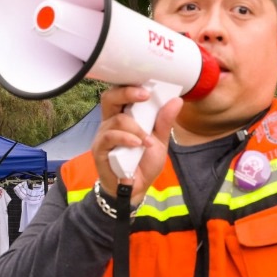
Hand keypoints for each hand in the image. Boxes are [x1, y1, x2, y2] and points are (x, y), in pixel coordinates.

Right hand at [92, 84, 182, 204]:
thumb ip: (164, 122)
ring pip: (116, 120)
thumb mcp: (159, 141)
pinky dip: (126, 138)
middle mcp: (110, 123)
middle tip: (145, 96)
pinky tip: (137, 145)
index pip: (120, 94)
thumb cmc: (143, 163)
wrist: (136, 189)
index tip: (148, 87)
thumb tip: (176, 100)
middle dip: (127, 93)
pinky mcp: (99, 150)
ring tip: (148, 141)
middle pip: (109, 98)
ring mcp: (103, 136)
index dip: (130, 86)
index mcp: (123, 117)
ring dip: (136, 128)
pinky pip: (109, 137)